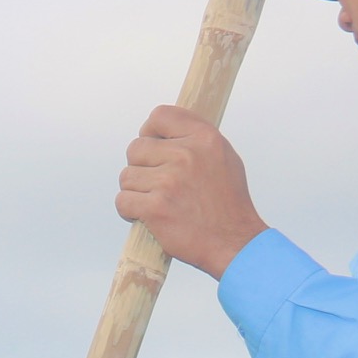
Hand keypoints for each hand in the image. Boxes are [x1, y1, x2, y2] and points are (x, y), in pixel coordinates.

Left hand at [115, 105, 267, 277]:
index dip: (149, 131)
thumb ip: (195, 139)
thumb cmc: (228, 203)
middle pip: (135, 148)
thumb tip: (164, 130)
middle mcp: (187, 155)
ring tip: (157, 202)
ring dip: (136, 191)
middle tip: (157, 184)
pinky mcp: (155, 207)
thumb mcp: (223, 157)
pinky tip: (147, 215)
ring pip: (126, 176)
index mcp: (205, 138)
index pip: (159, 116)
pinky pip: (122, 200)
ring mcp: (169, 181)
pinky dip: (130, 211)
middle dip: (141, 167)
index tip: (153, 147)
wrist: (235, 242)